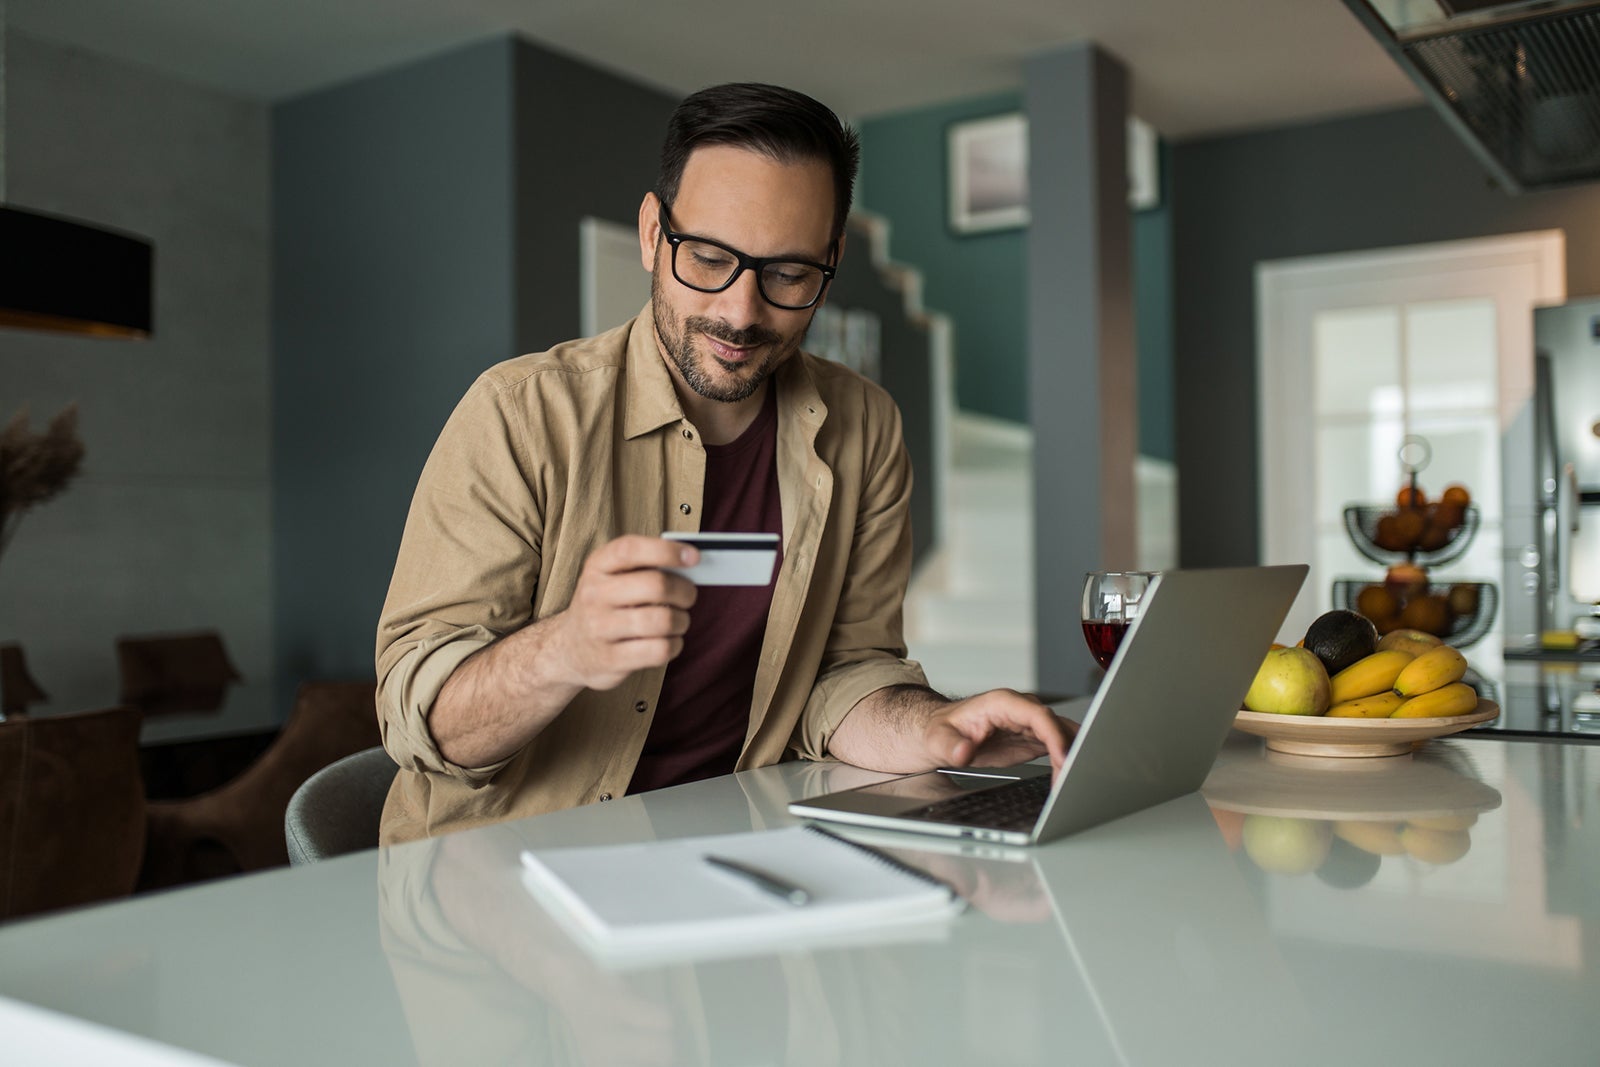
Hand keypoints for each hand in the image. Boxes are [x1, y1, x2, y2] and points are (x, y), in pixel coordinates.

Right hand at [553, 535, 698, 690]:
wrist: (570, 648)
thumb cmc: (605, 606)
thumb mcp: (612, 577)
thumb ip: (644, 566)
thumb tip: (690, 561)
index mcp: (597, 566)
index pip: (631, 549)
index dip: (666, 550)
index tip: (694, 557)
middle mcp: (594, 595)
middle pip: (656, 586)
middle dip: (685, 591)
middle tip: (689, 597)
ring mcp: (599, 629)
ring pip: (662, 621)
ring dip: (682, 621)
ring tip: (679, 621)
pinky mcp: (610, 659)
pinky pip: (659, 650)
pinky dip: (675, 645)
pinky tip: (670, 641)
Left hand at [922, 689, 1077, 773]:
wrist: (943, 735)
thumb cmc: (943, 730)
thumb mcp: (939, 739)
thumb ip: (951, 745)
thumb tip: (963, 751)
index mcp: (1003, 703)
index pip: (1038, 715)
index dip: (1055, 735)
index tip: (1064, 757)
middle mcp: (1022, 711)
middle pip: (1057, 726)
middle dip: (1070, 751)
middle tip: (1073, 779)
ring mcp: (1030, 725)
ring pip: (1063, 737)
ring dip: (1071, 759)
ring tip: (1070, 786)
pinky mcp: (1032, 740)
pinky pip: (1057, 749)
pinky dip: (1064, 765)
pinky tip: (1063, 782)